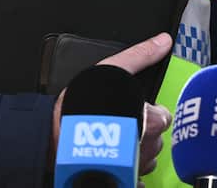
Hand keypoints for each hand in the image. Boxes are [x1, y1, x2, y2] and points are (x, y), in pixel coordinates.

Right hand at [52, 32, 174, 180]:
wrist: (53, 142)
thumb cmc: (82, 107)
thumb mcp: (114, 70)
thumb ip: (141, 55)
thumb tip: (163, 41)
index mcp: (152, 121)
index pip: (163, 115)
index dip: (148, 110)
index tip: (132, 109)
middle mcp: (149, 147)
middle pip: (155, 137)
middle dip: (142, 130)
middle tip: (119, 123)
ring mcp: (136, 167)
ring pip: (145, 157)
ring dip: (135, 150)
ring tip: (113, 141)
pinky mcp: (123, 181)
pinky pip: (134, 178)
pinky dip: (127, 171)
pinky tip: (113, 161)